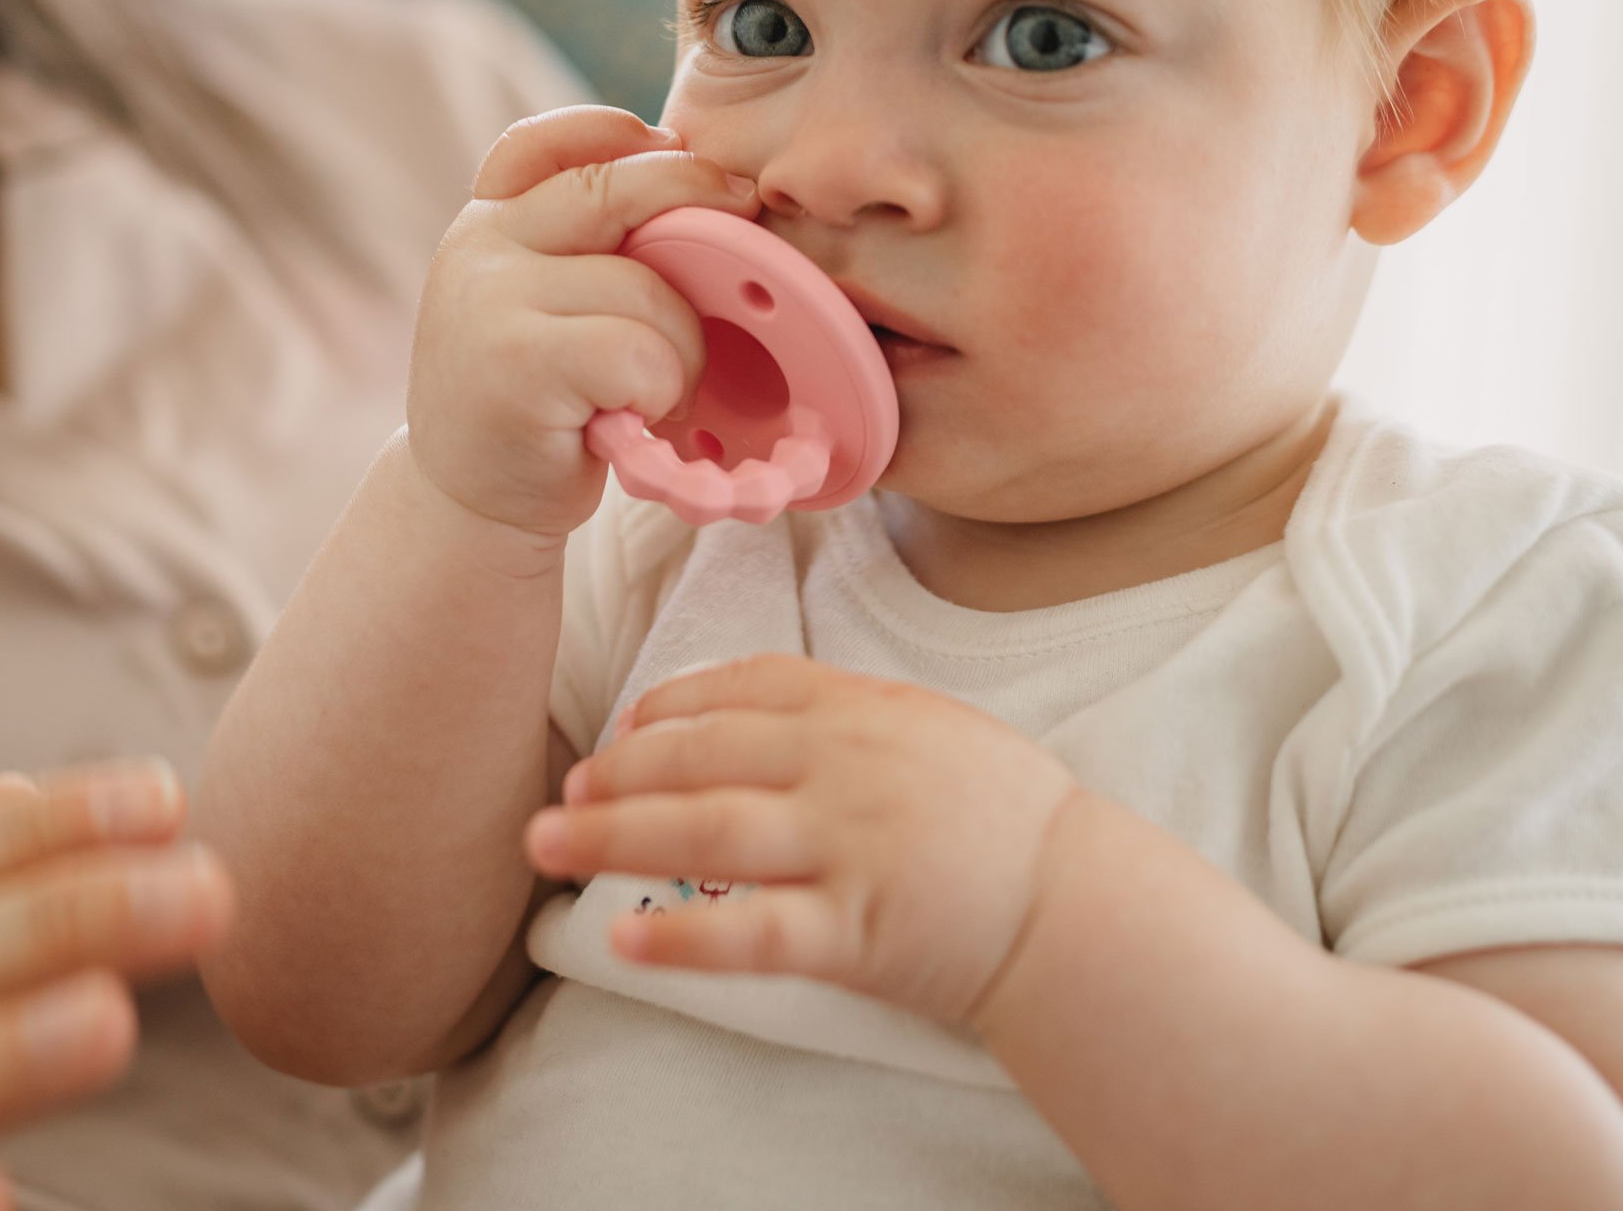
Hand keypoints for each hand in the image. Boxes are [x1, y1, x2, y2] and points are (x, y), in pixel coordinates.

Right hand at [405, 105, 759, 547]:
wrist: (468, 506)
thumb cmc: (533, 400)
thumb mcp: (537, 303)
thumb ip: (582, 248)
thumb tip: (699, 189)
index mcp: (485, 223)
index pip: (541, 143)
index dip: (615, 132)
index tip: (675, 146)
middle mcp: (478, 248)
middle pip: (612, 190)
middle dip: (694, 197)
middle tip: (744, 223)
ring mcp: (490, 301)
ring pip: (645, 288)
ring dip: (681, 348)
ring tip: (657, 390)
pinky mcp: (520, 365)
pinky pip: (640, 352)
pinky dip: (663, 388)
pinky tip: (638, 416)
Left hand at [523, 654, 1082, 1035]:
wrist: (1077, 903)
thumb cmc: (1004, 813)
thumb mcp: (928, 725)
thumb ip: (846, 712)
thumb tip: (755, 713)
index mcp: (860, 708)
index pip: (742, 687)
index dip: (671, 704)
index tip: (624, 725)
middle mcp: (842, 765)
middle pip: (704, 756)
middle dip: (621, 771)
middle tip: (562, 788)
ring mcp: (846, 844)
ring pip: (707, 831)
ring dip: (616, 836)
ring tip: (550, 844)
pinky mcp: (855, 930)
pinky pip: (754, 931)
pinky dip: (684, 936)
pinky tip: (624, 939)